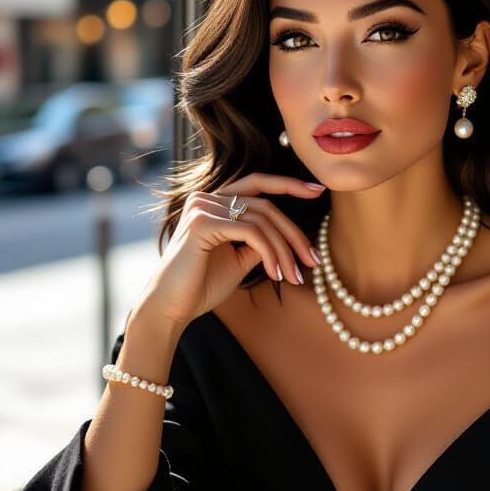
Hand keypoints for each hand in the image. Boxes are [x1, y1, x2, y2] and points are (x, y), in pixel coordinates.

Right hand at [139, 173, 325, 325]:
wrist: (172, 307)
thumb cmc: (202, 286)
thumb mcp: (239, 259)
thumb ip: (260, 242)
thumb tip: (287, 237)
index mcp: (214, 202)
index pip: (257, 183)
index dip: (288, 184)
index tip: (317, 191)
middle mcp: (207, 198)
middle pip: (266, 206)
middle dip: (295, 234)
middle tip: (314, 261)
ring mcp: (202, 207)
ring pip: (262, 220)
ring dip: (284, 251)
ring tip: (295, 277)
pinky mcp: (202, 222)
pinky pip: (251, 232)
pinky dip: (270, 253)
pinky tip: (276, 275)